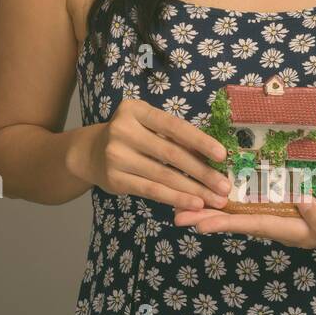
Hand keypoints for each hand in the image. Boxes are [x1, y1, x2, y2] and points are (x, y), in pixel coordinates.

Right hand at [69, 98, 232, 210]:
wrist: (91, 153)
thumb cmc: (131, 136)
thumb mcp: (147, 125)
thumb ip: (172, 135)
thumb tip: (213, 156)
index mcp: (135, 110)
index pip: (173, 126)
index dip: (199, 141)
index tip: (222, 155)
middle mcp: (123, 130)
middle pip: (170, 153)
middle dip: (202, 172)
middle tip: (225, 186)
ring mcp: (116, 155)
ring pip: (163, 175)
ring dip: (194, 189)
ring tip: (215, 200)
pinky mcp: (115, 179)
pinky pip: (152, 190)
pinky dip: (176, 198)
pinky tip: (194, 204)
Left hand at [172, 192, 315, 248]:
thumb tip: (301, 202)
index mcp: (292, 229)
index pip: (253, 225)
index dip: (225, 222)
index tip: (199, 223)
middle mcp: (280, 222)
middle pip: (238, 220)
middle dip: (207, 217)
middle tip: (176, 215)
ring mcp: (281, 211)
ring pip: (241, 210)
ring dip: (213, 207)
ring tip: (184, 204)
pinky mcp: (285, 199)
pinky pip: (253, 198)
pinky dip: (232, 194)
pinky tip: (215, 189)